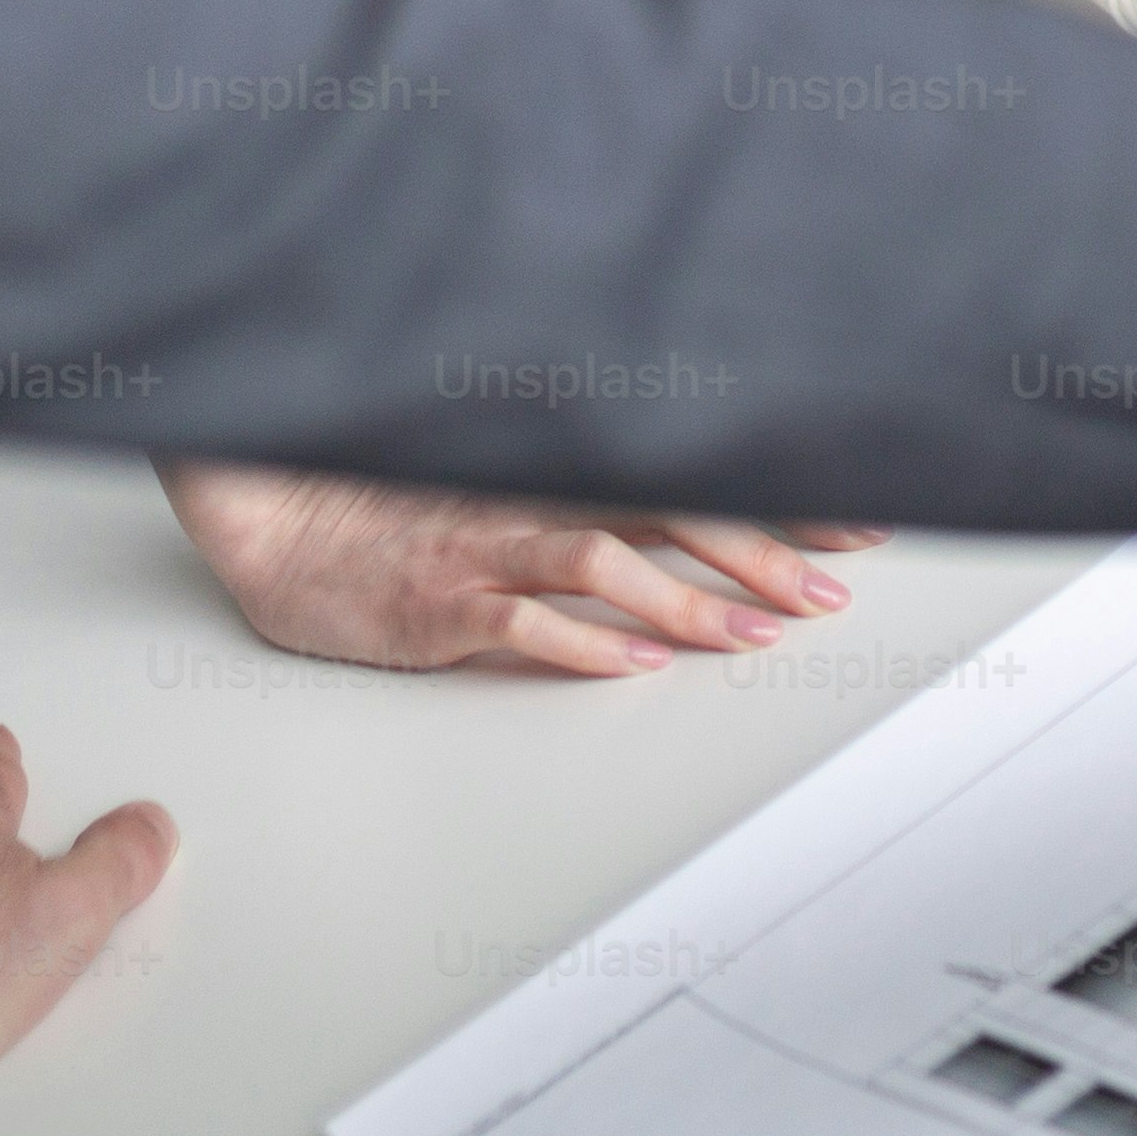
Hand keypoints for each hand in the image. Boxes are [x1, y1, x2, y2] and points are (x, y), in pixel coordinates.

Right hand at [157, 457, 879, 675]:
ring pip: (608, 562)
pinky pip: (522, 621)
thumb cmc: (390, 511)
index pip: (696, 480)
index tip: (862, 524)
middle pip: (672, 516)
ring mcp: (490, 551)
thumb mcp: (504, 486)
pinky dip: (584, 640)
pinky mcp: (439, 602)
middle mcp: (539, 503)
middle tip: (836, 589)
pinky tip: (636, 662)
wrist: (274, 518)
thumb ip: (594, 494)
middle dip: (762, 552)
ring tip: (756, 633)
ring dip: (690, 599)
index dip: (782, 500)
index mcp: (563, 473)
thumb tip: (703, 520)